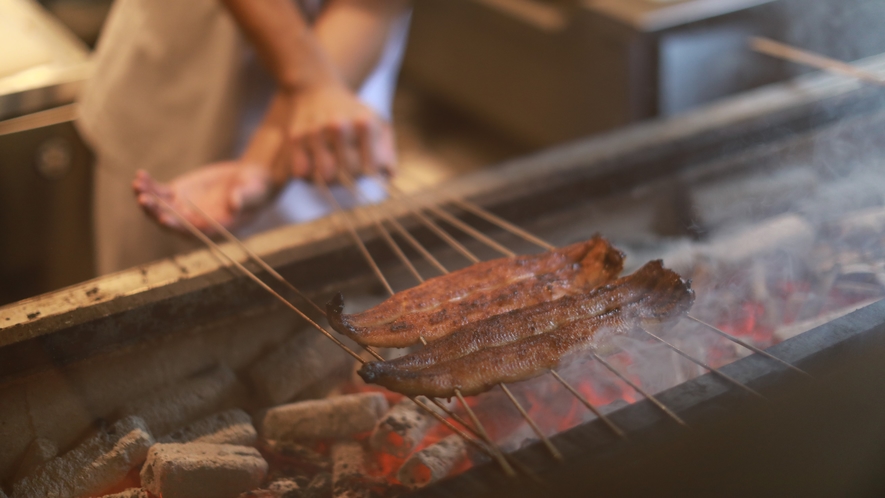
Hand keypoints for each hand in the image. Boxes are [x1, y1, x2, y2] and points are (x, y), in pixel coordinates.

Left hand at [132, 162, 271, 234]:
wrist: (249, 180)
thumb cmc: (256, 190)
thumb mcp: (253, 192)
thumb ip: (244, 198)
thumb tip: (235, 202)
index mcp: (213, 228)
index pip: (191, 232)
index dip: (177, 226)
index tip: (163, 219)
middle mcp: (194, 223)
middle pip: (170, 221)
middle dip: (155, 212)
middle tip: (143, 199)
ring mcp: (183, 208)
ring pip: (160, 208)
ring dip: (147, 198)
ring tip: (138, 184)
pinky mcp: (178, 194)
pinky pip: (159, 193)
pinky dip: (149, 186)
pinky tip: (140, 175)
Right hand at [286, 83, 396, 181]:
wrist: (317, 89)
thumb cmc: (353, 114)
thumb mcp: (377, 124)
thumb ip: (387, 151)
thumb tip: (390, 175)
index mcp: (364, 122)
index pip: (371, 168)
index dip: (371, 174)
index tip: (368, 167)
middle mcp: (338, 125)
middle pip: (349, 173)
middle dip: (352, 177)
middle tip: (349, 168)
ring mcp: (315, 131)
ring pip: (325, 176)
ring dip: (331, 179)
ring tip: (334, 168)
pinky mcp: (296, 138)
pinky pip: (302, 173)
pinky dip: (309, 176)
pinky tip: (316, 165)